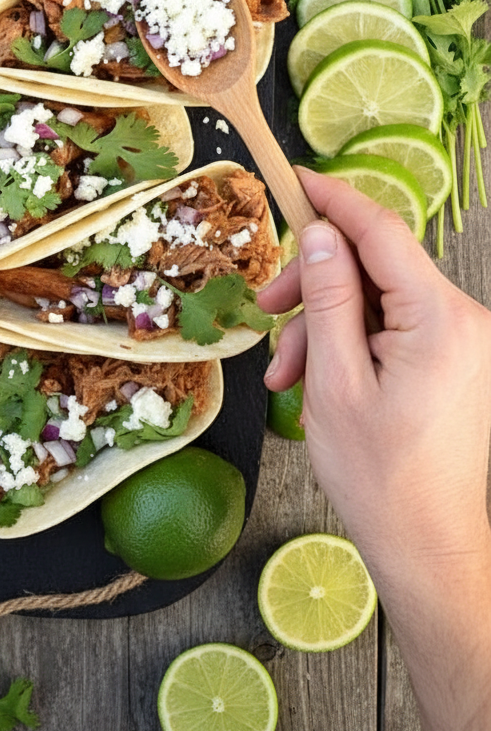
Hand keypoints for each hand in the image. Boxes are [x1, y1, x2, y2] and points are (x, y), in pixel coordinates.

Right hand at [259, 168, 490, 585]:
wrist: (431, 552)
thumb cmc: (382, 480)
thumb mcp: (334, 382)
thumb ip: (328, 298)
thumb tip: (317, 234)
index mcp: (440, 319)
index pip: (381, 231)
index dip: (333, 199)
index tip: (293, 179)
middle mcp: (464, 320)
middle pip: (375, 267)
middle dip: (316, 284)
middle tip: (267, 311)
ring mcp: (464, 343)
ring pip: (379, 301)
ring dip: (327, 325)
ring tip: (287, 374)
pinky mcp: (457, 364)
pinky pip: (396, 330)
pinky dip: (353, 345)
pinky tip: (318, 382)